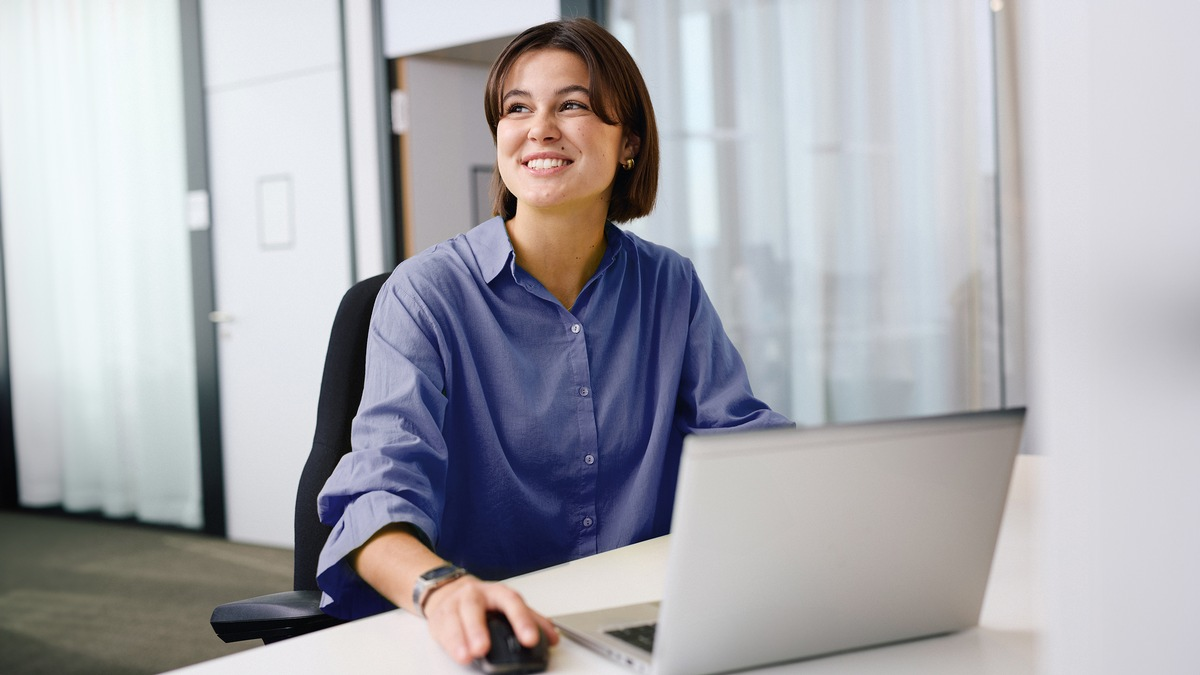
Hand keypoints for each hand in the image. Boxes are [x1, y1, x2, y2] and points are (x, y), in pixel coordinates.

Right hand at [421, 575, 559, 664]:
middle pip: (475, 609)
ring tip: (468, 655)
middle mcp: (474, 596)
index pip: (511, 602)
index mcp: (497, 592)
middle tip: (484, 648)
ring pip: (455, 619)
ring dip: (460, 639)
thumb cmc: (485, 601)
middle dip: (478, 629)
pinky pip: (443, 631)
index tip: (530, 639)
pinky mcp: (439, 619)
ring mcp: (455, 605)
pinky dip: (450, 644)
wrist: (451, 591)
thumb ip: (532, 620)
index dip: (522, 620)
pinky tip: (457, 654)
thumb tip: (553, 637)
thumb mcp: (509, 605)